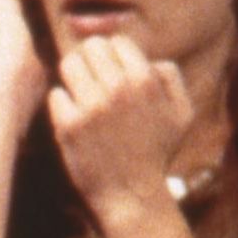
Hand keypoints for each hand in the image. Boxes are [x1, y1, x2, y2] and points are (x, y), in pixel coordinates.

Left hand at [46, 35, 190, 229]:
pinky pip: (56, 94)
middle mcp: (118, 89)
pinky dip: (62, 104)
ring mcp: (91, 106)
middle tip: (91, 83)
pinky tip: (73, 118)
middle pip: (89, 48)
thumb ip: (170, 79)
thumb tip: (151, 59)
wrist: (132, 195)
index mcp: (145, 81)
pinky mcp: (68, 125)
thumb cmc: (156, 153)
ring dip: (73, 78)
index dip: (112, 56)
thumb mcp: (181, 114)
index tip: (110, 74)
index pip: (116, 42)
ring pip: (68, 64)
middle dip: (90, 62)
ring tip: (80, 96)